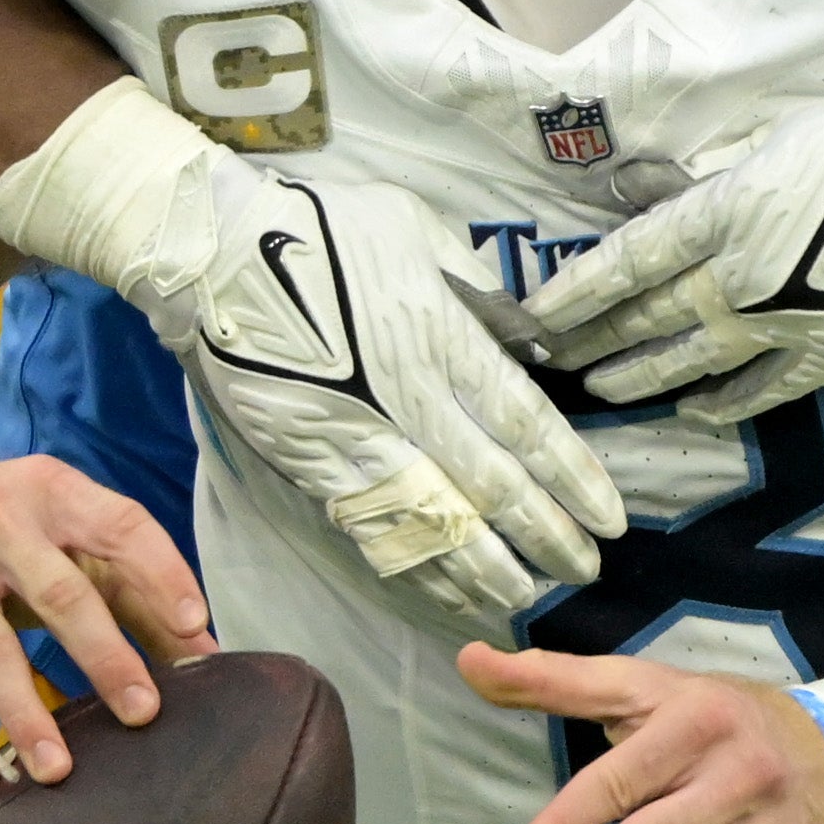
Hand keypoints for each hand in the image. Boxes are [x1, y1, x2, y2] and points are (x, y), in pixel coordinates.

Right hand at [0, 455, 214, 786]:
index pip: (120, 524)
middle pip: (60, 593)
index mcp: (51, 489)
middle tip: (143, 712)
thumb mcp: (58, 534)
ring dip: (26, 715)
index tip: (194, 628)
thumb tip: (204, 648)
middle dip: (106, 657)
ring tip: (59, 769)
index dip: (161, 573)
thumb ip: (128, 587)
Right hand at [155, 160, 625, 628]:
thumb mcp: (418, 229)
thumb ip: (478, 290)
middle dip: (545, 535)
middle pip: (491, 485)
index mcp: (441, 339)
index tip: (609, 519)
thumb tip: (531, 341)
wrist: (215, 256)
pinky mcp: (312, 463)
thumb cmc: (322, 228)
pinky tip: (447, 589)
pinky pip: (375, 526)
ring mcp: (357, 439)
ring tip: (526, 596)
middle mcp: (407, 400)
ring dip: (485, 566)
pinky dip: (415, 565)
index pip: (524, 425)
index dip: (572, 479)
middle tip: (585, 572)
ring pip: (434, 519)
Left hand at [524, 90, 823, 423]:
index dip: (577, 290)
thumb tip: (658, 196)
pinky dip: (722, 401)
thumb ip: (716, 186)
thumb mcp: (780, 147)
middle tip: (549, 357)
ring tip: (598, 388)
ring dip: (639, 374)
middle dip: (593, 338)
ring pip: (691, 358)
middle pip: (648, 314)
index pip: (629, 260)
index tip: (536, 312)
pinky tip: (691, 409)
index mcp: (725, 213)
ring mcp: (782, 324)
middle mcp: (740, 277)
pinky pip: (761, 389)